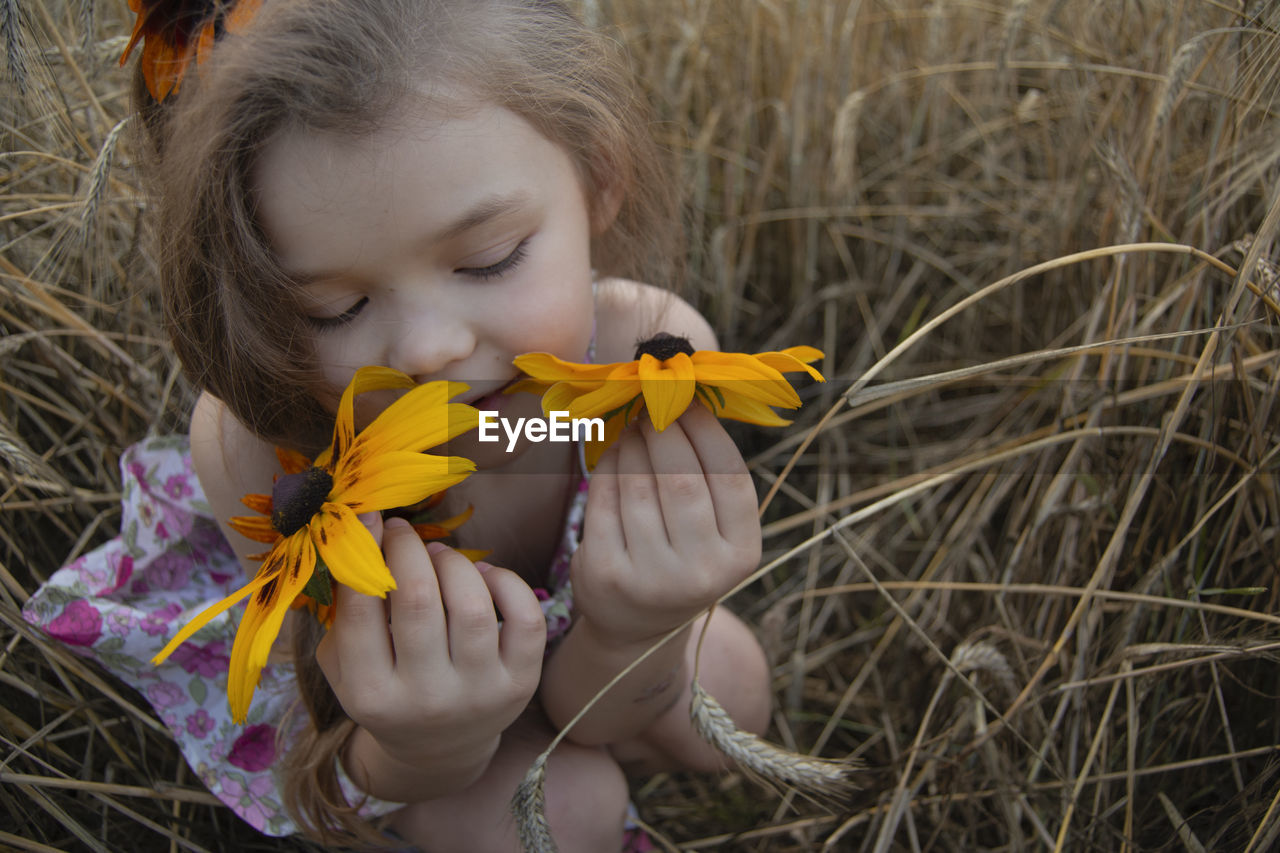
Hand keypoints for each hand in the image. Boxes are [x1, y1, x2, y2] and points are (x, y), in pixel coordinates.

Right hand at [315, 518, 545, 770]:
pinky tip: (483, 576)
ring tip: (440, 555)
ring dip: (453, 563)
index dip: (364, 551)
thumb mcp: (345, 666)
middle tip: (404, 532)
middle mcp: (425, 698)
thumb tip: (356, 535)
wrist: (440, 748)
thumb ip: (341, 612)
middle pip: (419, 599)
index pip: (361, 609)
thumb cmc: (386, 691)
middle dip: (409, 549)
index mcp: (371, 695)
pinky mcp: (520, 683)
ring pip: (471, 604)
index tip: (369, 518)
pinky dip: (505, 582)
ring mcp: (478, 692)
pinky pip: (524, 617)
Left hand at [571, 403, 761, 648]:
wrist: (638, 625)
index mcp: (742, 554)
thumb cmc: (683, 557)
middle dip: (665, 431)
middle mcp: (702, 572)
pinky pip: (604, 501)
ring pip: (638, 487)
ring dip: (634, 445)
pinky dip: (608, 467)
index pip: (730, 477)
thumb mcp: (715, 531)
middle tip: (654, 407)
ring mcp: (652, 577)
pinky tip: (615, 453)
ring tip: (635, 428)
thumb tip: (690, 396)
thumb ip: (711, 477)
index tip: (690, 400)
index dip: (708, 431)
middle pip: (682, 480)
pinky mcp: (607, 573)